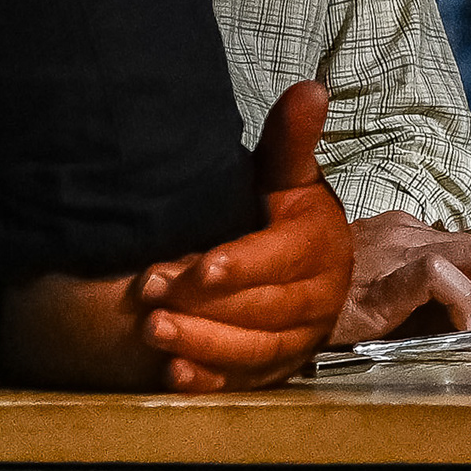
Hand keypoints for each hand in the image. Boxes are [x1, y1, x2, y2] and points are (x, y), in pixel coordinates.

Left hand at [131, 82, 354, 389]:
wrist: (300, 264)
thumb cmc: (282, 213)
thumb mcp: (287, 176)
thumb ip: (290, 139)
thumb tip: (310, 88)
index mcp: (321, 248)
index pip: (280, 261)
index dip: (241, 266)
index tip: (199, 267)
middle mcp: (318, 300)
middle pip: (263, 310)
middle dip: (205, 306)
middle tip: (149, 299)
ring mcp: (299, 340)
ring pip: (254, 349)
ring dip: (203, 344)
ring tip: (152, 333)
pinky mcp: (277, 369)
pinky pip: (246, 382)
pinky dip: (210, 382)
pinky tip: (174, 376)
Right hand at [334, 215, 470, 343]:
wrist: (269, 300)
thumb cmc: (329, 307)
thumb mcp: (386, 299)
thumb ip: (429, 300)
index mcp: (411, 237)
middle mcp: (410, 235)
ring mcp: (398, 252)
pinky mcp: (384, 278)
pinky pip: (439, 275)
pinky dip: (464, 304)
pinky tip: (463, 329)